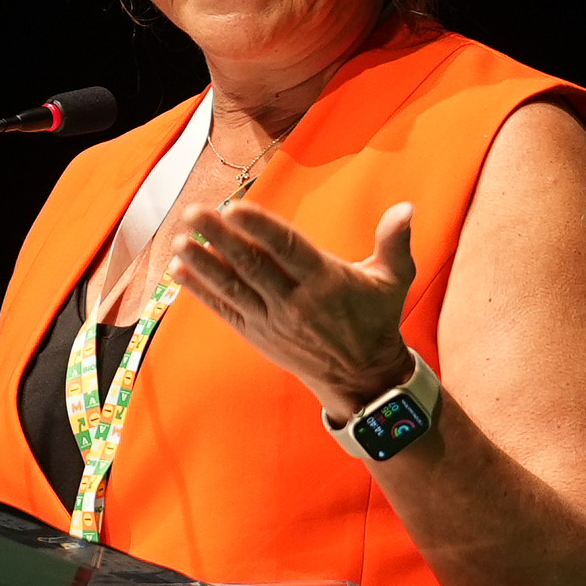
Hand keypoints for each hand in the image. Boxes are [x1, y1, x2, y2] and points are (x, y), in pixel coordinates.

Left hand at [164, 198, 421, 416]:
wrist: (362, 377)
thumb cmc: (377, 319)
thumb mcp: (394, 279)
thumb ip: (396, 241)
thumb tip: (406, 208)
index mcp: (325, 280)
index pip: (286, 249)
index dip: (258, 227)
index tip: (234, 207)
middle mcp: (294, 301)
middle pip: (251, 265)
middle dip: (219, 238)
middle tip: (193, 214)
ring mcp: (272, 320)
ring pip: (232, 287)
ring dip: (202, 263)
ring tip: (179, 240)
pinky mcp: (258, 334)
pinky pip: (225, 309)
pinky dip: (201, 290)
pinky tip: (179, 269)